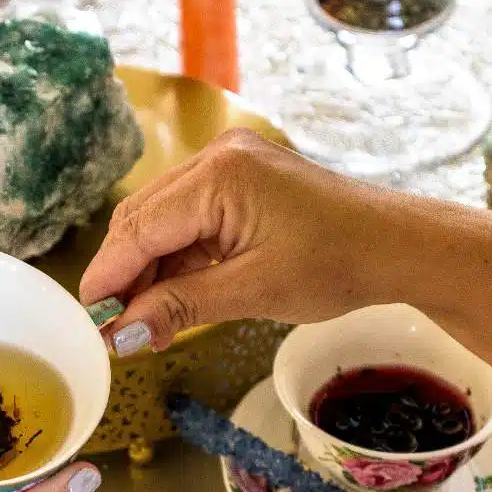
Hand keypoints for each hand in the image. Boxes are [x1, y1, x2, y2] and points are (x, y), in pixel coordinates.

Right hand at [80, 130, 423, 353]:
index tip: (91, 322)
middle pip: (143, 218)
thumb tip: (123, 334)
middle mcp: (216, 156)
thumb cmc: (337, 265)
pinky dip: (179, 256)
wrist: (399, 245)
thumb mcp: (252, 293)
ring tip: (149, 323)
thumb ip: (179, 307)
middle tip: (118, 330)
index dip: (109, 277)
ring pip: (163, 218)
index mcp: (218, 176)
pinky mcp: (241, 177)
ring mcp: (229, 162)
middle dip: (127, 274)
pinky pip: (190, 216)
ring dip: (152, 269)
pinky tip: (176, 295)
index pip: (139, 228)